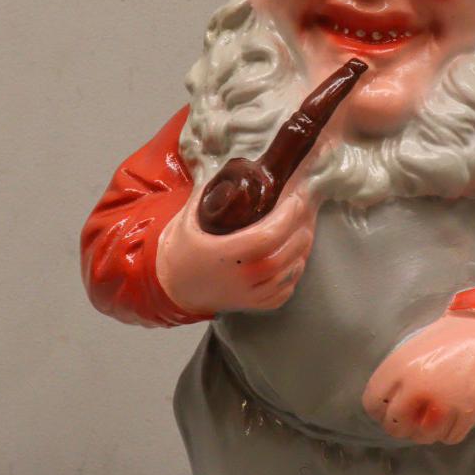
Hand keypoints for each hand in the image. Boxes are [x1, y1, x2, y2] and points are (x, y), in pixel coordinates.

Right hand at [156, 183, 315, 315]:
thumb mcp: (190, 218)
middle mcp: (238, 278)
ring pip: (287, 277)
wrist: (173, 286)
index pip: (266, 237)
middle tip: (302, 215)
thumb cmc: (182, 249)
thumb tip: (233, 170)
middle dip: (299, 234)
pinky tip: (293, 261)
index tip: (295, 200)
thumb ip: (210, 194)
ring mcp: (246, 295)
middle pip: (282, 257)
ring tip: (302, 235)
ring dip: (300, 254)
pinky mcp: (251, 305)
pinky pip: (282, 294)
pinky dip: (293, 277)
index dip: (286, 217)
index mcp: (223, 254)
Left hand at [361, 312, 474, 445]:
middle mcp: (416, 387)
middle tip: (412, 420)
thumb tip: (384, 407)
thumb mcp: (410, 352)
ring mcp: (442, 402)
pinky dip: (449, 433)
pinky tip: (452, 419)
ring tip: (433, 419)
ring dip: (426, 432)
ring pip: (422, 437)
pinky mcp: (466, 413)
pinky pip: (448, 438)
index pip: (372, 404)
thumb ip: (394, 378)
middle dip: (401, 426)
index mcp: (398, 367)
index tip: (389, 411)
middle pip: (394, 425)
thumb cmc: (446, 342)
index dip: (379, 412)